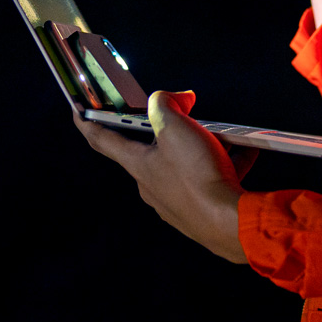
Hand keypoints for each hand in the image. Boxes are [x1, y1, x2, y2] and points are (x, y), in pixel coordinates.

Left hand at [75, 91, 249, 263]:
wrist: (231, 223)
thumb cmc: (197, 177)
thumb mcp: (175, 126)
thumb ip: (166, 102)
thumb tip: (177, 98)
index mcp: (138, 166)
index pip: (103, 140)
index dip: (88, 122)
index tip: (77, 111)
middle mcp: (153, 186)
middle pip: (153, 148)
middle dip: (170, 127)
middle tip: (187, 111)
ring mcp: (178, 200)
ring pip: (186, 162)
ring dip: (203, 144)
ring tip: (224, 134)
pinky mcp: (202, 209)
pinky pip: (210, 177)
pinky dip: (225, 161)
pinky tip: (245, 152)